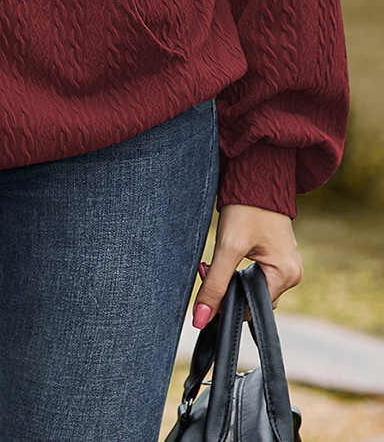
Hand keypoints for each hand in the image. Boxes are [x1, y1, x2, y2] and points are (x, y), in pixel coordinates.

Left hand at [193, 203, 302, 327]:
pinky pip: (255, 274)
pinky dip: (237, 270)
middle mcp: (292, 273)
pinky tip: (225, 256)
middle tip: (205, 268)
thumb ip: (215, 284)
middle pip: (253, 298)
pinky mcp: (275, 254)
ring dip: (230, 278)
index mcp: (287, 276)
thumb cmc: (246, 208)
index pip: (254, 308)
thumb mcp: (228, 247)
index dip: (228, 304)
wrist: (255, 175)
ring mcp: (285, 263)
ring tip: (213, 261)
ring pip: (252, 286)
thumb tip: (201, 319)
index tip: (206, 287)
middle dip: (227, 289)